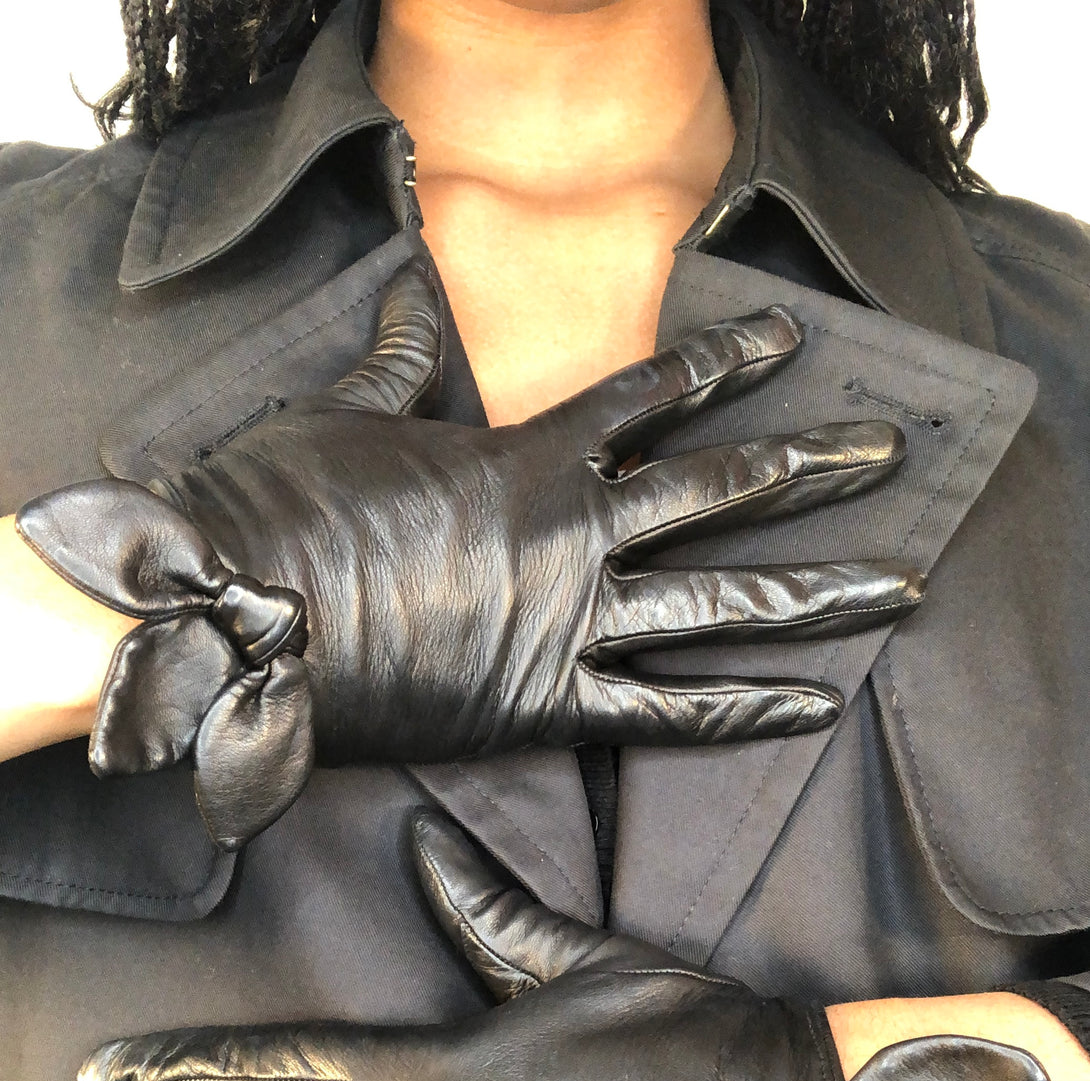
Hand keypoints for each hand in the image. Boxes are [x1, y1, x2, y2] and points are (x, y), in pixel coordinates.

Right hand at [18, 260, 920, 846]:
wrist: (237, 616)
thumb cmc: (283, 506)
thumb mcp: (346, 412)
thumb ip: (403, 358)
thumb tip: (411, 287)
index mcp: (531, 453)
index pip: (654, 395)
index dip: (727, 364)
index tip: (789, 344)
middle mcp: (577, 530)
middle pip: (726, 490)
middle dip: (818, 465)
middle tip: (891, 451)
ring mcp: (574, 620)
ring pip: (726, 602)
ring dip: (821, 591)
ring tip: (901, 583)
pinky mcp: (551, 704)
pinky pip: (671, 712)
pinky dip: (745, 710)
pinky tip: (815, 703)